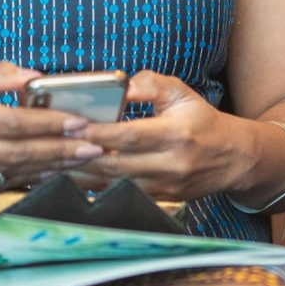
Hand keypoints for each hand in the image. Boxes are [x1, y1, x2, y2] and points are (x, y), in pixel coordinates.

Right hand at [0, 62, 93, 195]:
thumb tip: (37, 78)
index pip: (10, 123)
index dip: (48, 123)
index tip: (79, 121)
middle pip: (16, 153)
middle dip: (59, 150)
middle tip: (94, 146)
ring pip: (12, 173)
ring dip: (51, 167)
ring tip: (82, 159)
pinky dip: (29, 179)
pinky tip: (54, 171)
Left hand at [70, 70, 261, 202]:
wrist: (233, 158)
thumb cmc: (202, 121)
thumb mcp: (181, 92)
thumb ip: (149, 84)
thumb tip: (119, 84)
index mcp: (176, 134)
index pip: (130, 136)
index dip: (98, 132)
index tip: (71, 125)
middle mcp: (171, 164)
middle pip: (116, 165)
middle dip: (81, 156)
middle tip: (51, 147)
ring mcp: (165, 187)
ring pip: (115, 185)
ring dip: (82, 177)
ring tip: (52, 167)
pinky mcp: (160, 201)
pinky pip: (122, 196)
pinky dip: (96, 189)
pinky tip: (73, 181)